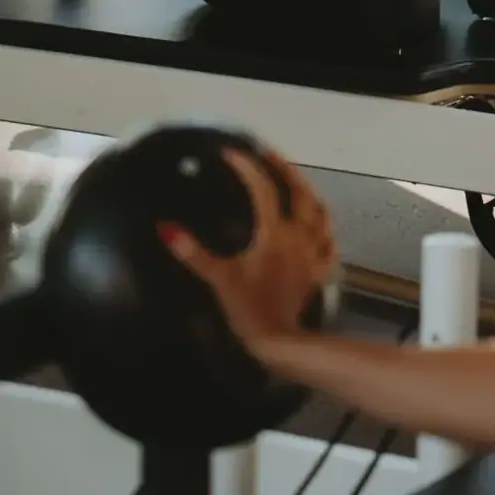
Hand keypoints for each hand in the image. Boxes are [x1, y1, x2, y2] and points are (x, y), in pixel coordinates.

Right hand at [159, 147, 335, 355]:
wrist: (280, 340)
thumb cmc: (249, 307)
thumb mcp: (219, 278)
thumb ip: (193, 253)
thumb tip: (165, 228)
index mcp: (275, 232)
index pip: (263, 189)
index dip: (246, 168)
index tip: (230, 153)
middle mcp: (299, 234)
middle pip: (300, 191)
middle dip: (285, 168)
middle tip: (270, 153)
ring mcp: (313, 252)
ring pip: (320, 212)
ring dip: (309, 191)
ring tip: (296, 181)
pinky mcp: (320, 270)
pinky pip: (328, 242)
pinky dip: (324, 228)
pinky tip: (319, 225)